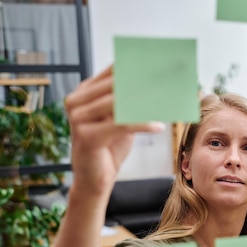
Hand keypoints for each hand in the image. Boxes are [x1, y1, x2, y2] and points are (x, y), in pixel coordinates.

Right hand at [65, 65, 164, 195]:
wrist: (95, 179)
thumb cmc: (110, 147)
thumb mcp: (121, 119)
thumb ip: (130, 101)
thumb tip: (157, 84)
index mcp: (84, 92)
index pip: (113, 71)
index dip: (137, 66)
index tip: (161, 64)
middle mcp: (77, 101)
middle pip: (116, 85)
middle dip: (144, 83)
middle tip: (167, 81)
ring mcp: (78, 117)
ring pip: (118, 103)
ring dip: (145, 103)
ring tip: (165, 102)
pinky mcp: (86, 135)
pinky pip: (121, 124)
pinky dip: (142, 124)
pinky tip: (158, 126)